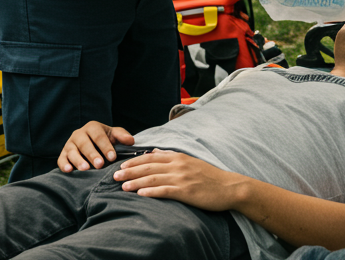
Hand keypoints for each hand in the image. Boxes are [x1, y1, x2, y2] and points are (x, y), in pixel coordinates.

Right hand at [58, 120, 134, 172]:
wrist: (91, 144)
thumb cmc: (104, 140)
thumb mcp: (114, 135)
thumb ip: (122, 136)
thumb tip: (131, 141)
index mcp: (92, 127)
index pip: (99, 136)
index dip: (106, 146)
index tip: (112, 157)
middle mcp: (79, 134)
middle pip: (85, 143)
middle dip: (92, 154)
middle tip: (100, 165)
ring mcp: (69, 144)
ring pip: (72, 151)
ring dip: (78, 160)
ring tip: (85, 168)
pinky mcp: (63, 154)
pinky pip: (61, 159)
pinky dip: (64, 164)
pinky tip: (69, 170)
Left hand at [112, 150, 247, 211]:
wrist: (230, 187)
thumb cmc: (210, 176)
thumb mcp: (191, 161)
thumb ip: (171, 156)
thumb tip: (155, 150)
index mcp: (179, 157)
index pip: (152, 157)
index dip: (135, 161)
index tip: (121, 166)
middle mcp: (179, 165)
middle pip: (149, 167)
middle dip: (129, 171)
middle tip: (114, 176)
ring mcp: (182, 178)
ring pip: (153, 178)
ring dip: (136, 182)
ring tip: (123, 187)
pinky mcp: (187, 191)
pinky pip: (165, 191)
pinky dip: (151, 192)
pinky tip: (140, 194)